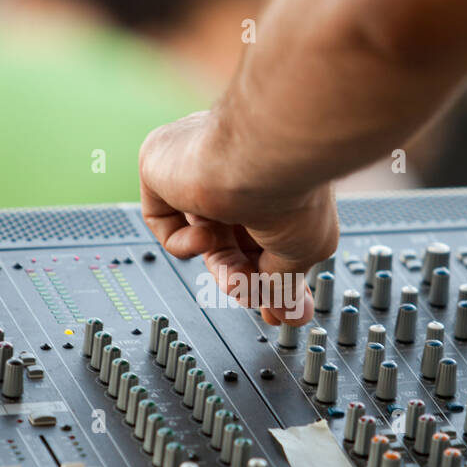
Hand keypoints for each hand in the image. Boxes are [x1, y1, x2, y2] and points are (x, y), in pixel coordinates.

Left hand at [139, 110, 337, 324]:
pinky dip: (184, 242)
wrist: (261, 154)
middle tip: (261, 303)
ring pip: (205, 236)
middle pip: (235, 239)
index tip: (280, 305)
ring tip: (239, 281)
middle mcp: (240, 166)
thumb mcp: (304, 250)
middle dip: (247, 278)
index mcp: (278, 175)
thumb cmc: (293, 189)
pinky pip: (163, 221)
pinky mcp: (162, 166)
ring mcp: (200, 164)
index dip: (270, 272)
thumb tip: (292, 312)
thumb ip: (287, 282)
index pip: (267, 228)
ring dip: (224, 267)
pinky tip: (207, 234)